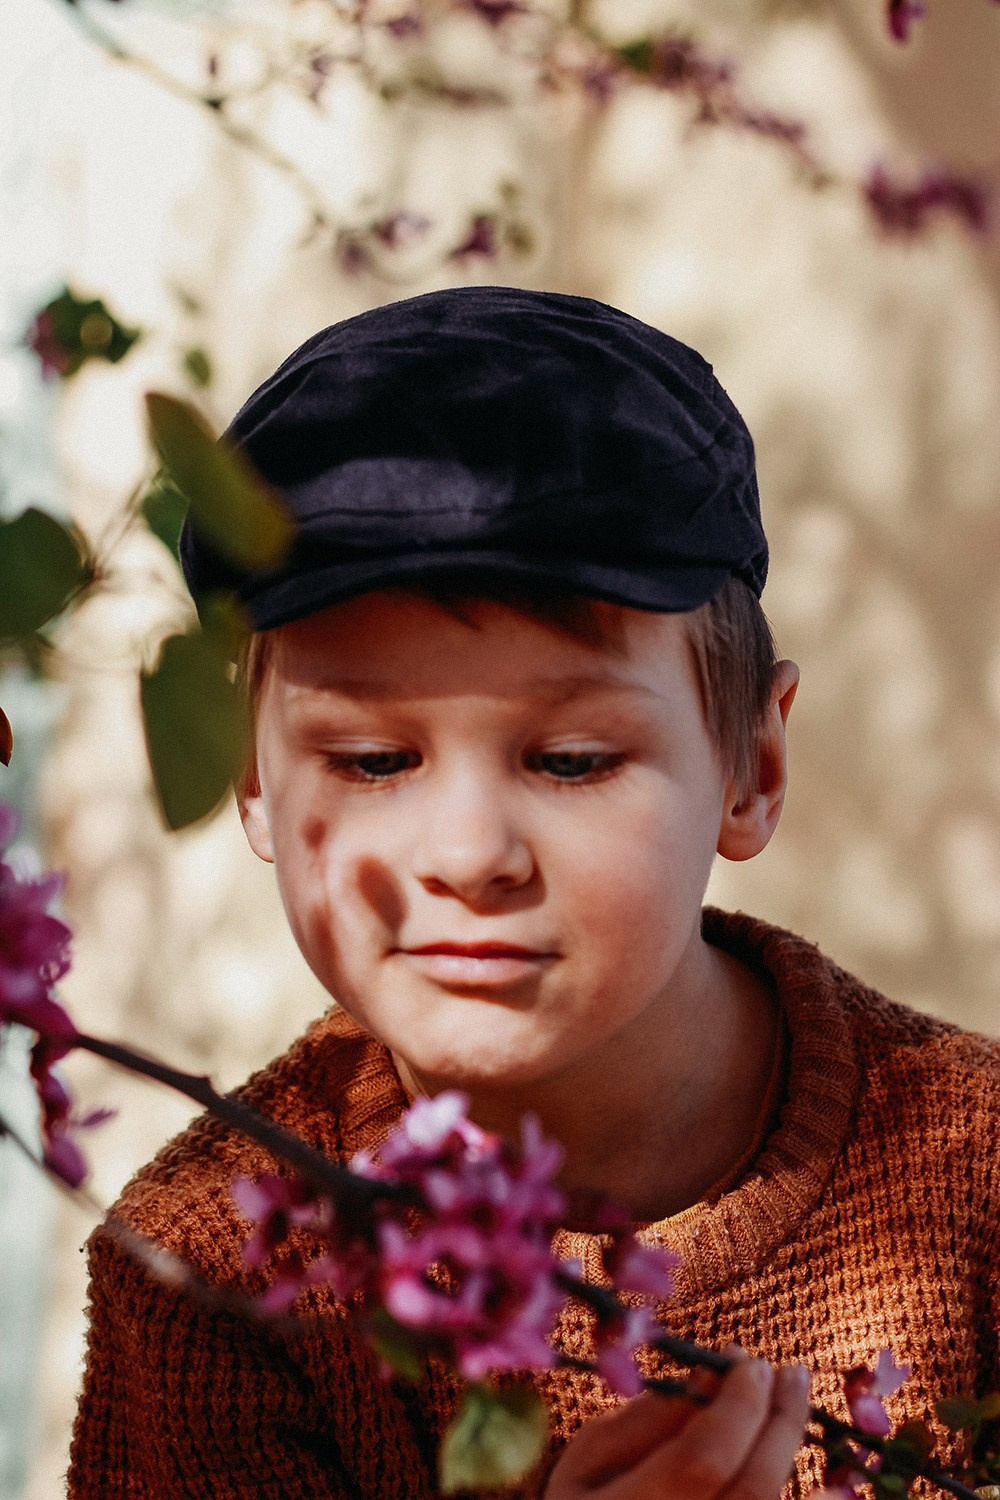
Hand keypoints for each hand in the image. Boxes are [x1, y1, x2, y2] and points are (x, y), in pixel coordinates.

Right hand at [544, 1354, 810, 1499]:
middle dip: (777, 1425)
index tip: (748, 1359)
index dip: (735, 1407)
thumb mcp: (592, 1457)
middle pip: (751, 1493)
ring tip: (800, 1411)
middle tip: (790, 1373)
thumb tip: (716, 1375)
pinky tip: (829, 1484)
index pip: (700, 1461)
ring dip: (794, 1461)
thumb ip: (650, 1418)